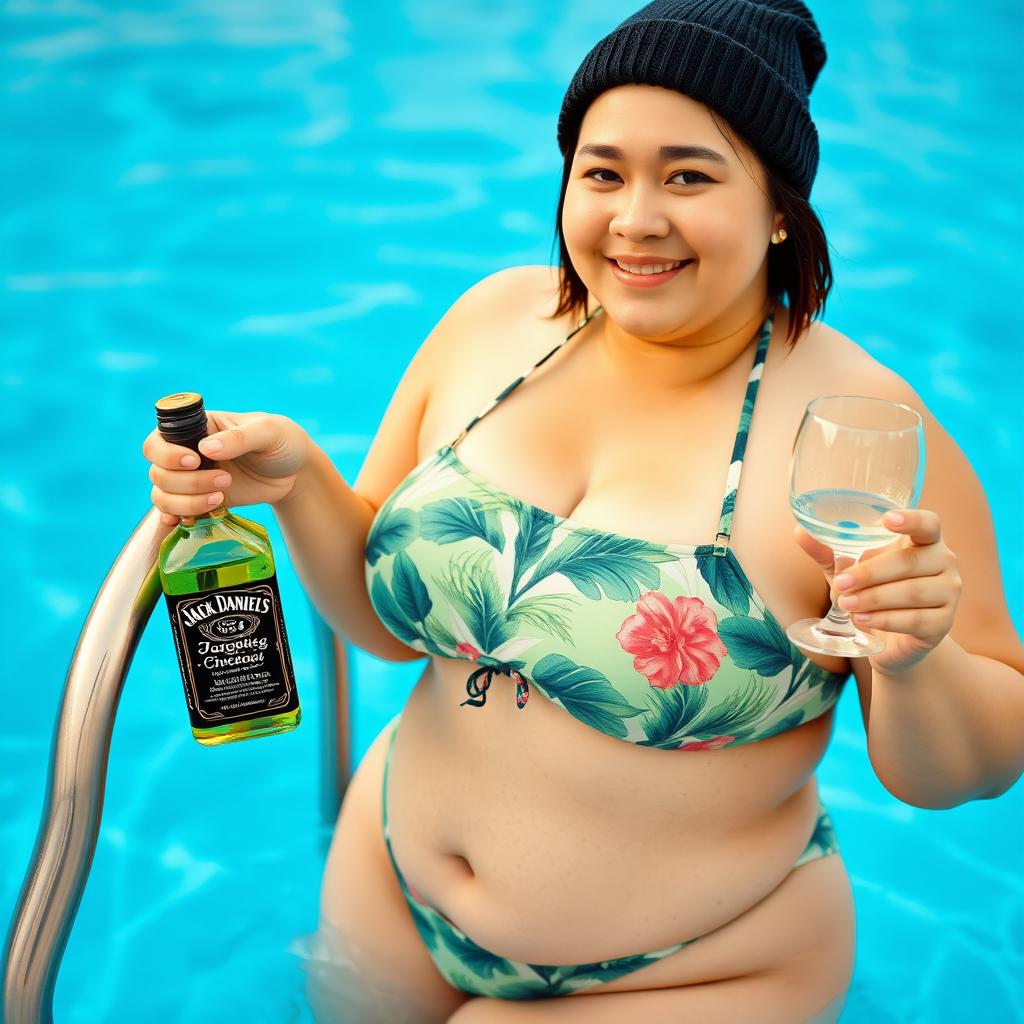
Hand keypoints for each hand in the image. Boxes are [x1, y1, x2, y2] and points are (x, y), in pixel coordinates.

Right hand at [143, 410, 311, 525]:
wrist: (295, 473)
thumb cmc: (282, 441)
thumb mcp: (268, 431)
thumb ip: (239, 437)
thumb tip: (207, 448)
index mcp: (197, 428)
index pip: (157, 441)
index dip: (166, 455)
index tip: (195, 461)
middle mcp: (187, 453)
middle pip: (159, 473)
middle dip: (188, 482)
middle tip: (225, 479)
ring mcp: (192, 479)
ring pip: (163, 496)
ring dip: (187, 502)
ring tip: (221, 498)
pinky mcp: (202, 500)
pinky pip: (176, 513)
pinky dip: (180, 518)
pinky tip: (195, 520)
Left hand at [793, 508, 962, 675]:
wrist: (893, 640)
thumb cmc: (873, 593)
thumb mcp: (848, 571)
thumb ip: (828, 553)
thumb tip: (799, 532)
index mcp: (925, 541)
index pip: (928, 523)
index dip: (911, 520)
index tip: (888, 520)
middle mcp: (944, 562)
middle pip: (910, 562)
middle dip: (870, 573)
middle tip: (840, 583)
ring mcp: (949, 593)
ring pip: (912, 592)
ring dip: (874, 598)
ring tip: (845, 604)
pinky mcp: (944, 624)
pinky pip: (915, 620)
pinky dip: (884, 620)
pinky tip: (861, 620)